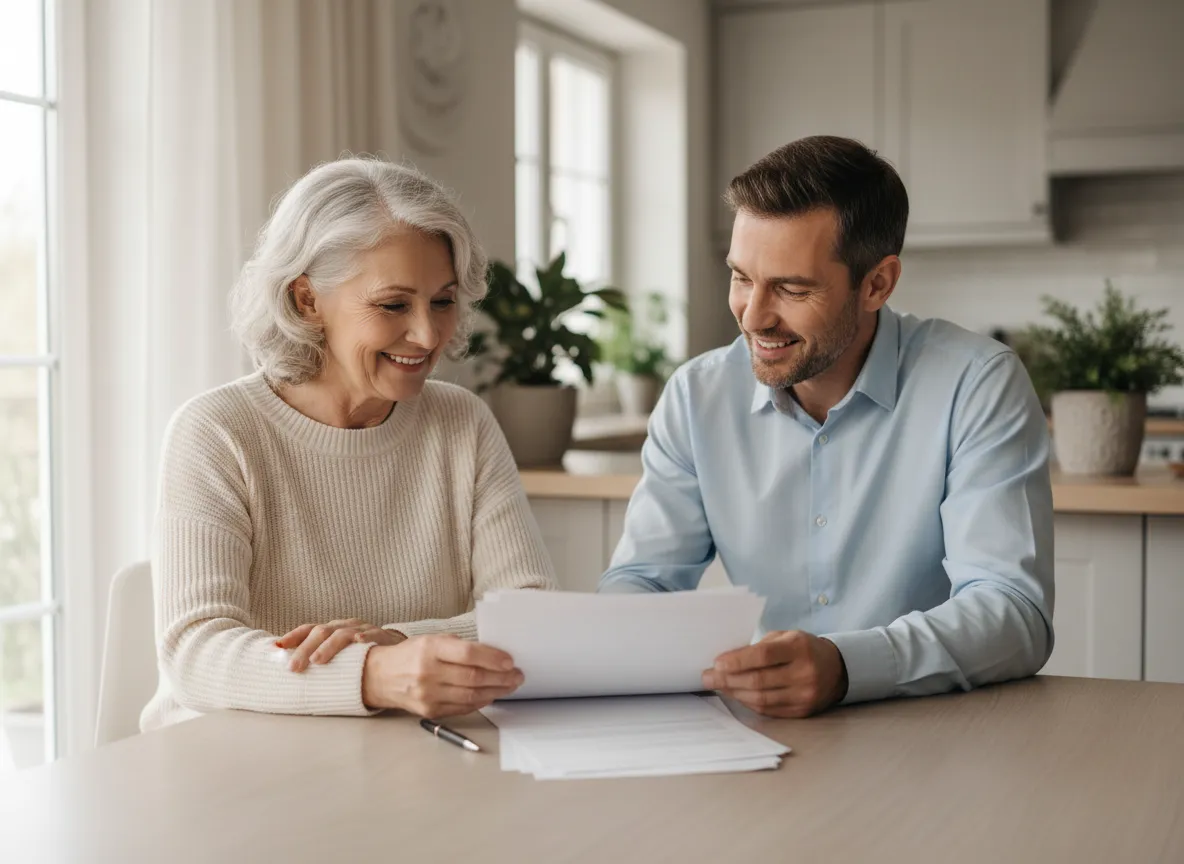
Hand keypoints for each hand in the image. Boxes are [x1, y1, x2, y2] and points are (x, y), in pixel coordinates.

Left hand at [276, 619, 405, 671]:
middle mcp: (344, 626)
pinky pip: (372, 634)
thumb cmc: (361, 654)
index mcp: (332, 630)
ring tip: (317, 660)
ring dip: (328, 647)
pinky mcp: (381, 636)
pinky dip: (365, 636)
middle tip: (293, 668)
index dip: (292, 637)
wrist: (394, 648)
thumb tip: (290, 671)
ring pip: (342, 634)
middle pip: (321, 632)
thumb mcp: (338, 654)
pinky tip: (359, 642)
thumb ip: (319, 658)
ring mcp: (362, 629)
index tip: (276, 647)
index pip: (309, 629)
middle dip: (305, 649)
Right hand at [361, 634, 523, 716]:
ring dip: (495, 691)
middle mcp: (427, 672)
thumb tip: (494, 656)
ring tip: (510, 686)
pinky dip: (480, 702)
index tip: (510, 661)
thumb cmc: (412, 655)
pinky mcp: (430, 711)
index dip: (493, 658)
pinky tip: (491, 695)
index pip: (468, 654)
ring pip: (470, 695)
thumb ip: (460, 646)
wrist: (381, 677)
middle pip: (473, 677)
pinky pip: (462, 708)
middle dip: (501, 677)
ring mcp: (428, 694)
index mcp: (430, 648)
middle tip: (517, 676)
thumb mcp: (432, 640)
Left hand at [701, 630, 847, 717]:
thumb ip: (759, 647)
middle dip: (728, 679)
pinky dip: (748, 702)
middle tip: (708, 677)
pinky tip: (736, 694)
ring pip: (761, 699)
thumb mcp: (785, 637)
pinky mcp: (801, 711)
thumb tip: (726, 661)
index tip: (716, 663)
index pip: (763, 656)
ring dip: (735, 693)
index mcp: (799, 648)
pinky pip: (769, 710)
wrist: (836, 669)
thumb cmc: (804, 648)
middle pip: (758, 680)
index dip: (737, 661)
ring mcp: (804, 695)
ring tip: (718, 686)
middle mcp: (804, 673)